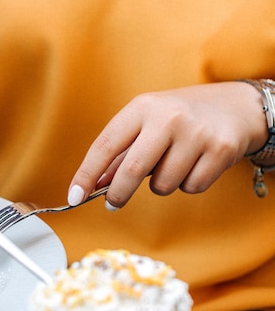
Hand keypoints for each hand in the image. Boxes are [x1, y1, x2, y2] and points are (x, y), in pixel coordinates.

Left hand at [68, 82, 267, 208]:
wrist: (236, 106)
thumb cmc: (179, 118)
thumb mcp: (145, 124)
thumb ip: (120, 153)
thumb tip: (93, 185)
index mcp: (142, 108)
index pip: (105, 145)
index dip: (86, 175)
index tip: (73, 197)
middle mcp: (168, 117)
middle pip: (132, 170)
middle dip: (118, 194)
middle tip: (112, 203)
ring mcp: (196, 133)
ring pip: (162, 184)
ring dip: (161, 185)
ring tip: (172, 164)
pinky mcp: (220, 150)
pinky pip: (191, 187)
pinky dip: (188, 184)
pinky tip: (195, 164)